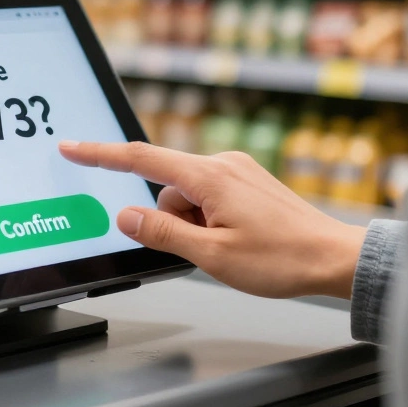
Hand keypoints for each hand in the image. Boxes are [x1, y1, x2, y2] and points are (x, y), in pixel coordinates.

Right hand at [59, 141, 366, 299]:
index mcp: (209, 176)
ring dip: (193, 223)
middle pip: (167, 187)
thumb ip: (163, 233)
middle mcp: (223, 163)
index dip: (100, 154)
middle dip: (170, 219)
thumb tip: (127, 216)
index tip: (72, 147)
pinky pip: (209, 196)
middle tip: (204, 251)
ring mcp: (238, 170)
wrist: (335, 259)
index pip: (141, 159)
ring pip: (188, 195)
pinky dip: (209, 218)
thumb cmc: (282, 259)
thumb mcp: (212, 256)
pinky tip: (237, 240)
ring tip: (230, 249)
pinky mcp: (249, 181)